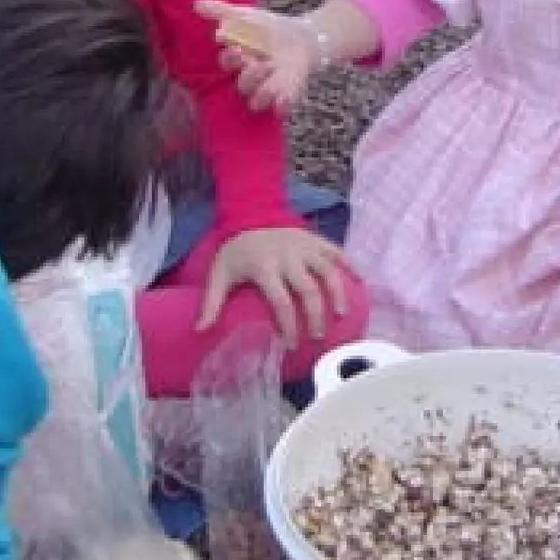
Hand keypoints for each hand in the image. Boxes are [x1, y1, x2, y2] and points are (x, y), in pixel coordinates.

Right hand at [196, 0, 319, 113]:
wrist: (302, 37)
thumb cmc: (268, 29)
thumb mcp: (246, 16)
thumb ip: (222, 11)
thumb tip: (197, 3)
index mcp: (239, 60)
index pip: (227, 64)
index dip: (230, 58)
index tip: (237, 47)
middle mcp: (250, 78)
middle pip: (242, 86)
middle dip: (248, 75)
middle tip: (256, 61)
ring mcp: (269, 89)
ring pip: (257, 102)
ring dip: (263, 89)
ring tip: (273, 70)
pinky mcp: (288, 96)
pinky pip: (282, 108)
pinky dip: (282, 105)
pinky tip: (283, 98)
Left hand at [200, 227, 352, 348]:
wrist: (250, 214)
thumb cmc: (236, 251)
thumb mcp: (219, 275)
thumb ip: (211, 302)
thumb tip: (199, 330)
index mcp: (264, 267)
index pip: (281, 302)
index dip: (289, 326)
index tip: (291, 345)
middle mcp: (288, 256)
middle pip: (309, 290)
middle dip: (316, 316)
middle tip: (317, 336)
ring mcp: (305, 246)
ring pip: (328, 271)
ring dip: (337, 294)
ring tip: (341, 315)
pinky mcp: (316, 239)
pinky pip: (337, 252)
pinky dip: (350, 266)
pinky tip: (360, 283)